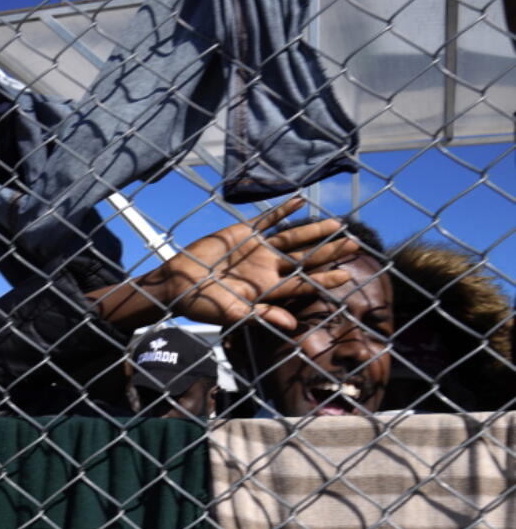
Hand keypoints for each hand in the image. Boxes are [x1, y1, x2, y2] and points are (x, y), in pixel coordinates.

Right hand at [157, 197, 356, 330]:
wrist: (175, 283)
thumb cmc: (201, 304)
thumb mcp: (231, 314)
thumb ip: (261, 315)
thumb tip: (292, 325)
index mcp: (267, 289)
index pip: (302, 284)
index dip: (324, 279)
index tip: (347, 275)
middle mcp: (267, 269)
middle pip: (304, 259)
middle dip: (329, 252)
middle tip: (354, 244)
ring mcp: (257, 250)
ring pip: (292, 239)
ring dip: (314, 231)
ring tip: (337, 224)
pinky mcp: (242, 234)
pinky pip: (267, 221)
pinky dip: (283, 212)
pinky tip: (301, 202)